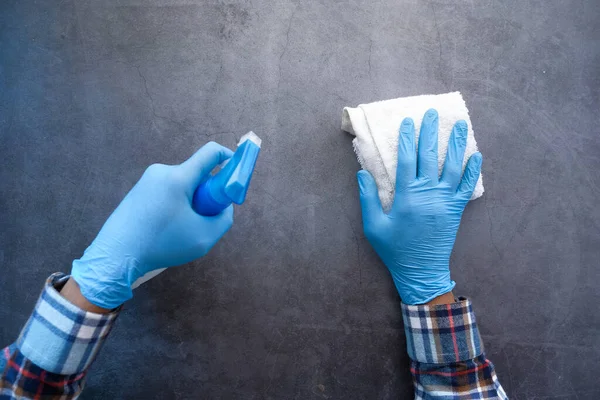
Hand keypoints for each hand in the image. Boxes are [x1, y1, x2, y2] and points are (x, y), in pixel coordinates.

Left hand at [72, 142, 234, 308]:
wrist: (115, 257)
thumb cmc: (161, 245)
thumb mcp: (204, 237)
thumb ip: (224, 218)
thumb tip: (223, 207)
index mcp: (178, 177)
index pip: (211, 153)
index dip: (230, 158)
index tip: (236, 174)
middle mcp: (162, 171)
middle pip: (197, 174)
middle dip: (207, 194)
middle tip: (203, 219)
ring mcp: (147, 180)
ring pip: (183, 185)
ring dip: (190, 203)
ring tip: (179, 230)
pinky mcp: (138, 191)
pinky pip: (168, 192)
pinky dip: (175, 206)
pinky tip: (165, 229)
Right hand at [357, 109, 481, 304]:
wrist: (420, 270)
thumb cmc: (394, 248)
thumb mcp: (373, 226)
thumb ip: (367, 198)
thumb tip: (362, 173)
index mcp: (406, 195)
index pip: (407, 159)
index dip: (407, 138)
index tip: (408, 121)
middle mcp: (428, 193)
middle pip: (430, 156)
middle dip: (431, 132)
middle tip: (432, 113)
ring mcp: (445, 200)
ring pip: (453, 166)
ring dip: (456, 144)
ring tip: (459, 125)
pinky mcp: (456, 209)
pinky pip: (467, 187)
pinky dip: (474, 170)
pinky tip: (477, 155)